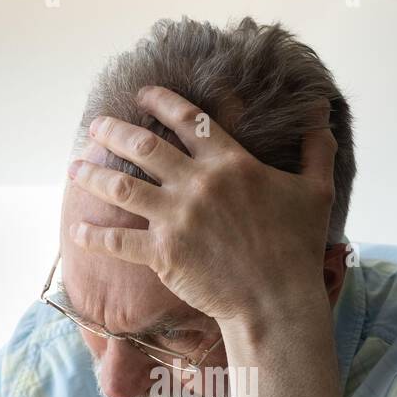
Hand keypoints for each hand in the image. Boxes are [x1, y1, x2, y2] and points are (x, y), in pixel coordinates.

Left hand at [67, 85, 336, 324]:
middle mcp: (198, 184)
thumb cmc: (297, 249)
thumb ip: (316, 150)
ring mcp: (176, 218)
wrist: (276, 301)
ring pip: (121, 186)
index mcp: (230, 164)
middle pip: (144, 145)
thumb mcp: (317, 192)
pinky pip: (117, 239)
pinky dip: (94, 234)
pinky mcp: (162, 253)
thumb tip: (321, 115)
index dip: (162, 102)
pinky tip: (77, 229)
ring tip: (75, 166)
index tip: (142, 94)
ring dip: (93, 173)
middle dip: (114, 131)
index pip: (189, 120)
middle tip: (97, 125)